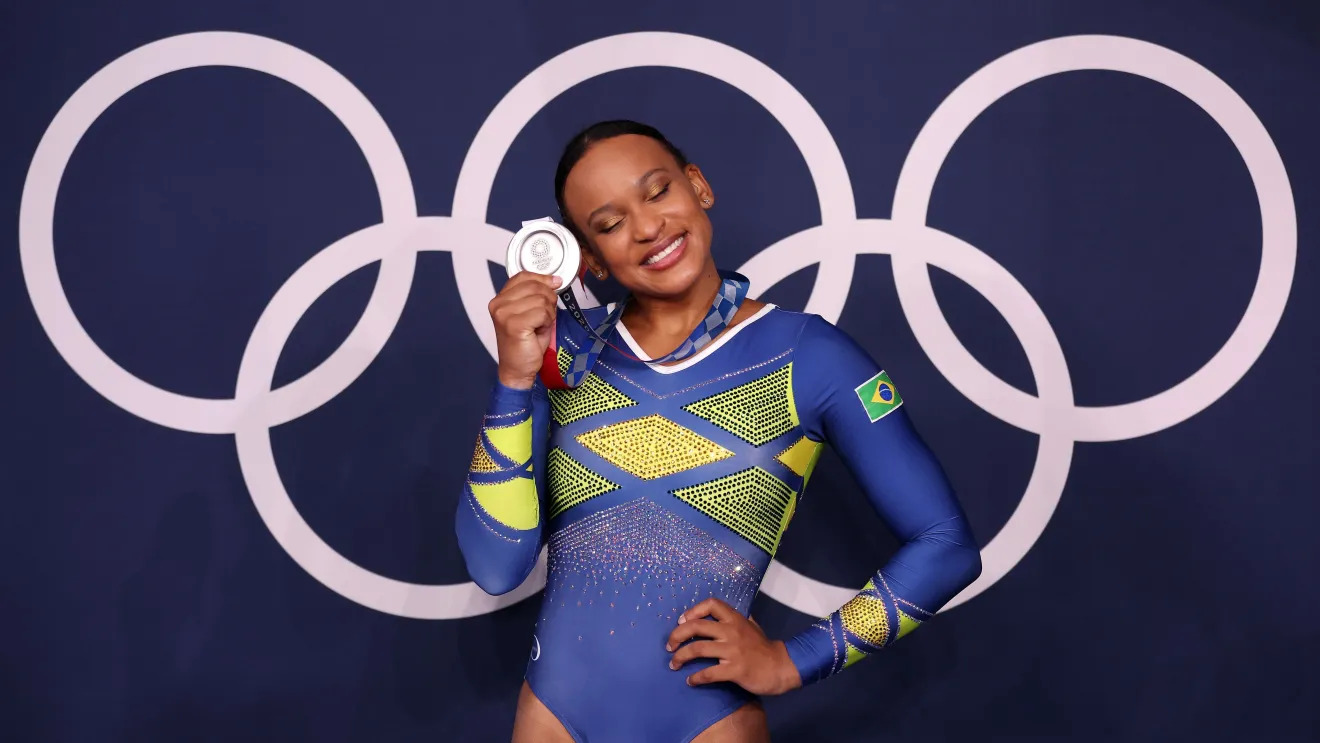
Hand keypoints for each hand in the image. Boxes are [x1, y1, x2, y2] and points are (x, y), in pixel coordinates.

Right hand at [488, 272, 560, 388]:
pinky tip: (539, 330)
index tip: (555, 283)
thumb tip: (555, 280)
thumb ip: (538, 295)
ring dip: (548, 313)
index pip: (523, 276)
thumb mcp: (531, 312)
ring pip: (541, 299)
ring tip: (540, 325)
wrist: (518, 369)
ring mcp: (504, 314)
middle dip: (548, 300)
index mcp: (500, 299)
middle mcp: (498, 304)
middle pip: (535, 286)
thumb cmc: (525, 343)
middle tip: (544, 317)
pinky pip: (542, 312)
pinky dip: (547, 322)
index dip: (543, 278)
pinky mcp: (513, 325)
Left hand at [665, 598, 802, 695]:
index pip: (711, 604)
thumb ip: (737, 619)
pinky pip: (708, 673)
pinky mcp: (735, 669)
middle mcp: (732, 631)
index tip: (682, 621)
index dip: (693, 610)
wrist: (781, 667)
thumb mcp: (752, 626)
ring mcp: (733, 650)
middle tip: (669, 646)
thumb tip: (720, 614)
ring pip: (697, 649)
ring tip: (674, 664)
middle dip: (676, 636)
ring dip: (680, 657)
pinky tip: (690, 682)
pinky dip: (695, 678)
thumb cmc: (764, 648)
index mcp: (735, 619)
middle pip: (696, 626)